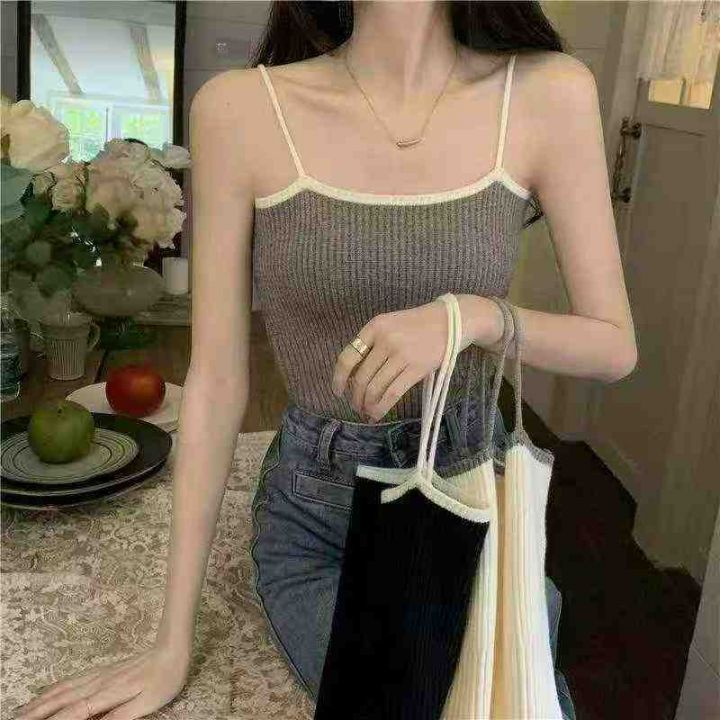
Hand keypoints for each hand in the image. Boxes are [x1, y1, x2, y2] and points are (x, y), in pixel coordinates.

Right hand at [13, 642, 190, 719]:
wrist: (173, 648)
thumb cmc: (164, 679)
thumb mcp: (147, 703)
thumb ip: (120, 717)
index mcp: (108, 693)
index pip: (74, 712)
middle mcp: (99, 682)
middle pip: (61, 699)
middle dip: (36, 712)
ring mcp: (100, 675)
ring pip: (64, 689)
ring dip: (41, 701)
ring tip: (23, 711)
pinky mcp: (104, 671)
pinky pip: (73, 680)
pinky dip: (56, 688)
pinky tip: (50, 691)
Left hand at [332, 299, 452, 421]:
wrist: (453, 321)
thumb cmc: (420, 324)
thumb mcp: (391, 325)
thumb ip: (373, 344)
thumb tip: (355, 377)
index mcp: (375, 327)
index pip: (348, 357)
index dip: (339, 378)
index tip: (338, 391)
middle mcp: (385, 340)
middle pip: (361, 377)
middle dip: (355, 398)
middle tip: (356, 406)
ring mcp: (401, 355)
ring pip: (374, 388)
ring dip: (367, 405)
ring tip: (367, 412)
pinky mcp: (416, 369)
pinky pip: (392, 394)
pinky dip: (381, 408)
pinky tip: (377, 414)